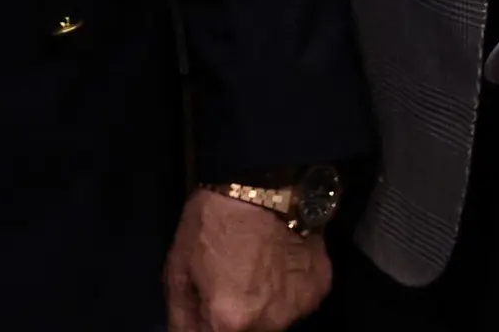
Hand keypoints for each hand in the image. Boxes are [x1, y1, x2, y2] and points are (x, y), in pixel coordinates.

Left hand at [165, 187, 330, 331]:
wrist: (264, 181)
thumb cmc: (212, 223)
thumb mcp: (178, 271)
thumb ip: (182, 318)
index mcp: (229, 323)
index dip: (206, 326)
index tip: (207, 311)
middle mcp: (269, 325)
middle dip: (234, 322)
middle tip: (229, 289)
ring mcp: (299, 308)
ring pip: (274, 324)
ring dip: (262, 310)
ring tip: (256, 276)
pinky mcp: (320, 288)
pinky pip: (297, 303)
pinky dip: (286, 292)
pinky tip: (278, 266)